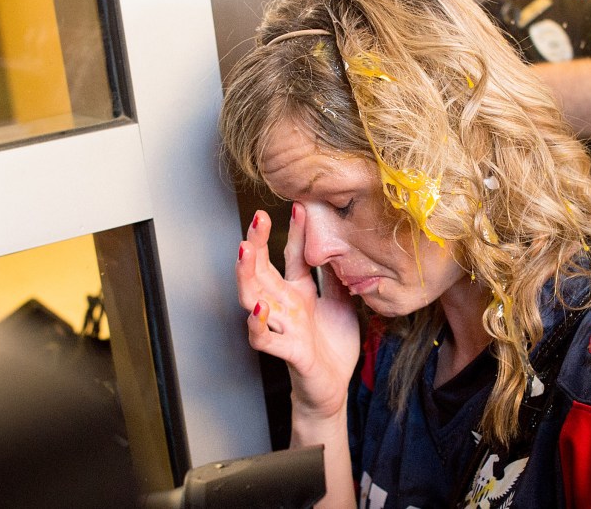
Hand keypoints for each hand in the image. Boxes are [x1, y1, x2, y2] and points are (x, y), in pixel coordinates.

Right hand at [237, 206, 360, 419]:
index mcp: (298, 293)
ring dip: (246, 275)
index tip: (299, 204)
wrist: (333, 387)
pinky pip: (263, 338)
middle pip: (260, 271)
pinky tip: (257, 308)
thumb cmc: (332, 346)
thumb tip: (346, 243)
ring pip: (252, 298)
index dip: (294, 231)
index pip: (292, 256)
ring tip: (244, 252)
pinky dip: (256, 323)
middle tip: (257, 217)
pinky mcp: (287, 351)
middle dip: (255, 244)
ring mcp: (282, 328)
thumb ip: (338, 277)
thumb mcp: (342, 304)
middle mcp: (284, 306)